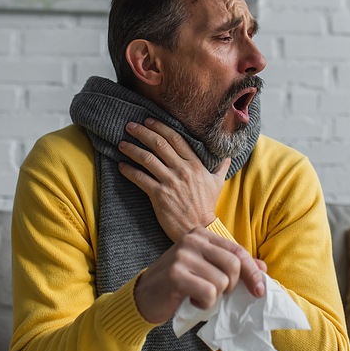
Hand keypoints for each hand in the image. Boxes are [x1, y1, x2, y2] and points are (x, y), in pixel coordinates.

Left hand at [118, 118, 230, 241]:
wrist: (199, 229)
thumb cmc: (207, 207)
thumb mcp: (217, 184)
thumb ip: (221, 168)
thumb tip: (228, 157)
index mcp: (195, 164)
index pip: (176, 139)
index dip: (160, 127)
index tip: (148, 121)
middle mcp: (182, 170)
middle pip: (159, 144)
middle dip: (143, 132)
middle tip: (130, 126)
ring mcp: (170, 182)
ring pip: (147, 159)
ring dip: (132, 149)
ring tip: (122, 144)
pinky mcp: (160, 195)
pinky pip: (140, 178)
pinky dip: (129, 171)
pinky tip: (121, 166)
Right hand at [134, 228, 266, 323]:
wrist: (144, 296)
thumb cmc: (179, 283)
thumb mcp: (206, 269)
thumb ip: (232, 266)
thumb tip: (263, 269)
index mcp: (201, 234)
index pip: (237, 250)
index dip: (252, 272)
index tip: (260, 290)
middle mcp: (192, 240)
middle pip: (233, 264)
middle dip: (232, 286)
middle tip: (219, 294)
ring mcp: (183, 255)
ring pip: (221, 281)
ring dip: (215, 297)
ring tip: (200, 296)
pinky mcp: (176, 274)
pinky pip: (208, 293)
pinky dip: (205, 304)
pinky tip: (192, 301)